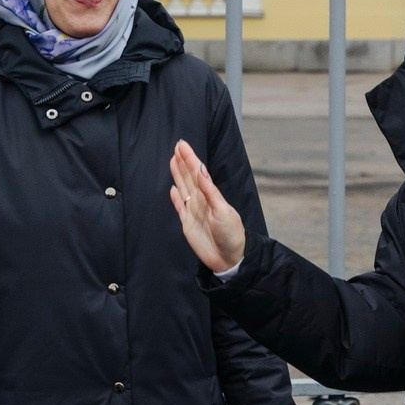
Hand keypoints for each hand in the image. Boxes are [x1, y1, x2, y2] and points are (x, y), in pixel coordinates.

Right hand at [169, 140, 246, 271]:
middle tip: (177, 146)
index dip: (190, 159)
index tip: (182, 145)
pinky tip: (173, 189)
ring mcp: (193, 211)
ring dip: (178, 175)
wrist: (228, 258)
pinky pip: (179, 207)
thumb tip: (201, 170)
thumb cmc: (231, 234)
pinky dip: (176, 198)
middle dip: (183, 162)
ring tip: (173, 161)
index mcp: (211, 196)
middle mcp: (201, 201)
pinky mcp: (187, 223)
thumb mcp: (222, 211)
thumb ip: (210, 191)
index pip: (198, 172)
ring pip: (183, 188)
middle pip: (189, 177)